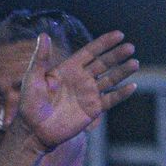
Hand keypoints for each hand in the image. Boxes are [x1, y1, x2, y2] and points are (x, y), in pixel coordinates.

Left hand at [14, 31, 138, 151]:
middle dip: (117, 55)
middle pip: (103, 63)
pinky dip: (122, 94)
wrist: (34, 130)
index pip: (90, 52)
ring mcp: (88, 94)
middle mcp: (81, 79)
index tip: (119, 34)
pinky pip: (111, 100)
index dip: (104, 43)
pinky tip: (132, 86)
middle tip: (130, 47)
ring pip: (110, 79)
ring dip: (123, 71)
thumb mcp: (33, 78)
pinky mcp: (93, 109)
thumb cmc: (30, 104)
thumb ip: (40, 58)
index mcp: (69, 69)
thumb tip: (44, 34)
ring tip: (134, 63)